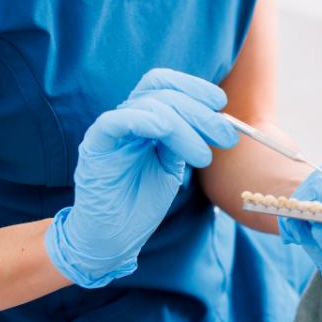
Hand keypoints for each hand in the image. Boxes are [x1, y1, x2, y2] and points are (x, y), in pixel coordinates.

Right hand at [46, 68, 237, 287]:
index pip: (164, 84)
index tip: (221, 103)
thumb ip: (186, 140)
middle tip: (225, 137)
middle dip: (199, 112)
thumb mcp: (172, 165)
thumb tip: (220, 122)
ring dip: (184, 127)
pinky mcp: (95, 148)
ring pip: (149, 106)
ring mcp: (109, 132)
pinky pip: (114, 122)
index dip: (194, 86)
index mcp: (143, 118)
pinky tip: (164, 129)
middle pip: (162, 93)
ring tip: (203, 157)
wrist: (113, 237)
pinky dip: (141, 120)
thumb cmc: (140, 202)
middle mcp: (126, 118)